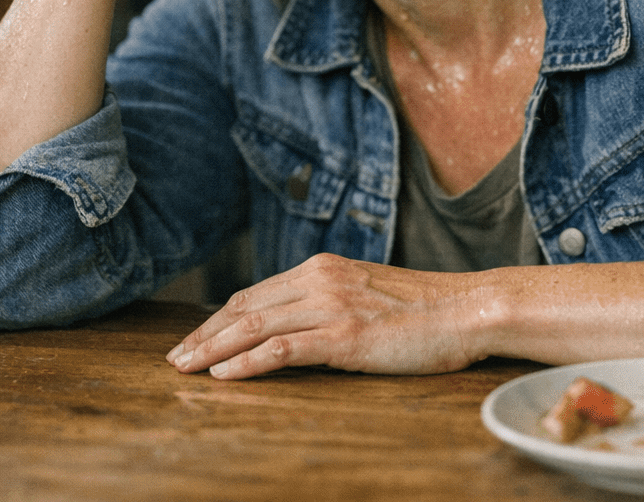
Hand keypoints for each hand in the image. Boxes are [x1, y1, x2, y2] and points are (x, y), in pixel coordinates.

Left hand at [165, 254, 487, 378]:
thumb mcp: (367, 295)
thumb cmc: (425, 310)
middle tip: (175, 358)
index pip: (255, 293)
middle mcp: (320, 280)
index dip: (218, 319)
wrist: (468, 309)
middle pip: (244, 308)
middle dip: (204, 335)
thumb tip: (298, 325)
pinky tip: (225, 375)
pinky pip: (283, 348)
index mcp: (322, 268)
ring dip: (213, 349)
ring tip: (186, 369)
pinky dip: (248, 362)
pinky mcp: (345, 336)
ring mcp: (332, 306)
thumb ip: (331, 302)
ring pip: (255, 326)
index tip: (195, 340)